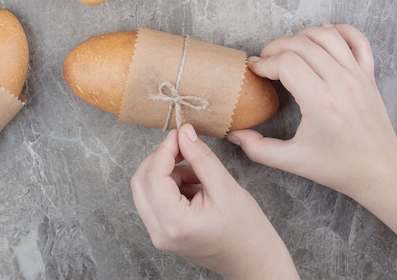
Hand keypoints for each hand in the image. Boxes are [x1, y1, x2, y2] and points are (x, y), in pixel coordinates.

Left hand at [131, 124, 298, 279]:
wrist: (255, 262)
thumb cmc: (247, 231)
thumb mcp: (225, 186)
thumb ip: (200, 157)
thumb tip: (184, 133)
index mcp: (174, 222)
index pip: (153, 175)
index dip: (165, 149)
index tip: (180, 134)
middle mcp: (159, 232)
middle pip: (141, 182)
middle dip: (161, 160)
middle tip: (184, 147)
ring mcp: (158, 235)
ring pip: (145, 190)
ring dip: (166, 173)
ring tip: (198, 174)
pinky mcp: (163, 234)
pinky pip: (154, 200)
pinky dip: (169, 186)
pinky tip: (194, 186)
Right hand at [227, 24, 396, 232]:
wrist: (379, 170)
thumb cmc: (338, 166)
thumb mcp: (292, 161)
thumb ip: (257, 149)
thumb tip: (233, 134)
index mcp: (320, 103)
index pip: (285, 63)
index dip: (263, 62)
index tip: (254, 70)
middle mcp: (340, 83)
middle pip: (301, 44)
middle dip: (275, 48)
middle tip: (264, 61)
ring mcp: (357, 75)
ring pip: (325, 35)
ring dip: (300, 36)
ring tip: (287, 50)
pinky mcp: (368, 74)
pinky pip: (356, 39)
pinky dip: (337, 31)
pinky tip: (321, 39)